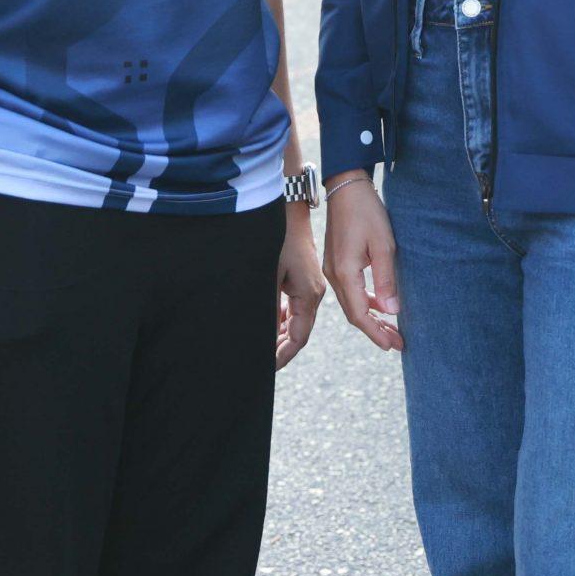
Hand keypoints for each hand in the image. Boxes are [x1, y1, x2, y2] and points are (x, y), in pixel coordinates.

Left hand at [277, 204, 325, 368]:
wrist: (287, 207)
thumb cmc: (276, 239)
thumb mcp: (269, 277)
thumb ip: (268, 310)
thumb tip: (264, 338)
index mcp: (309, 296)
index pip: (298, 338)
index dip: (282, 355)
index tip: (265, 368)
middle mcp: (313, 292)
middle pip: (299, 331)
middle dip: (280, 348)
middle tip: (260, 362)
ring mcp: (309, 283)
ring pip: (296, 318)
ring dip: (280, 333)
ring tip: (262, 346)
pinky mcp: (302, 275)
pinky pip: (294, 304)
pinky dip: (282, 316)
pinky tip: (269, 320)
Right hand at [323, 176, 401, 352]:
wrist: (346, 187)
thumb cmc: (366, 211)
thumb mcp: (383, 244)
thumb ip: (387, 279)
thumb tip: (392, 311)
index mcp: (345, 272)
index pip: (359, 314)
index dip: (376, 333)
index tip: (394, 345)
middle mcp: (335, 275)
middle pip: (354, 313)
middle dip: (375, 330)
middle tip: (397, 343)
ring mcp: (333, 269)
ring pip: (352, 303)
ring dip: (371, 317)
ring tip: (391, 329)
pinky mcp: (336, 262)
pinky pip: (351, 290)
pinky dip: (366, 301)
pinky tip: (380, 305)